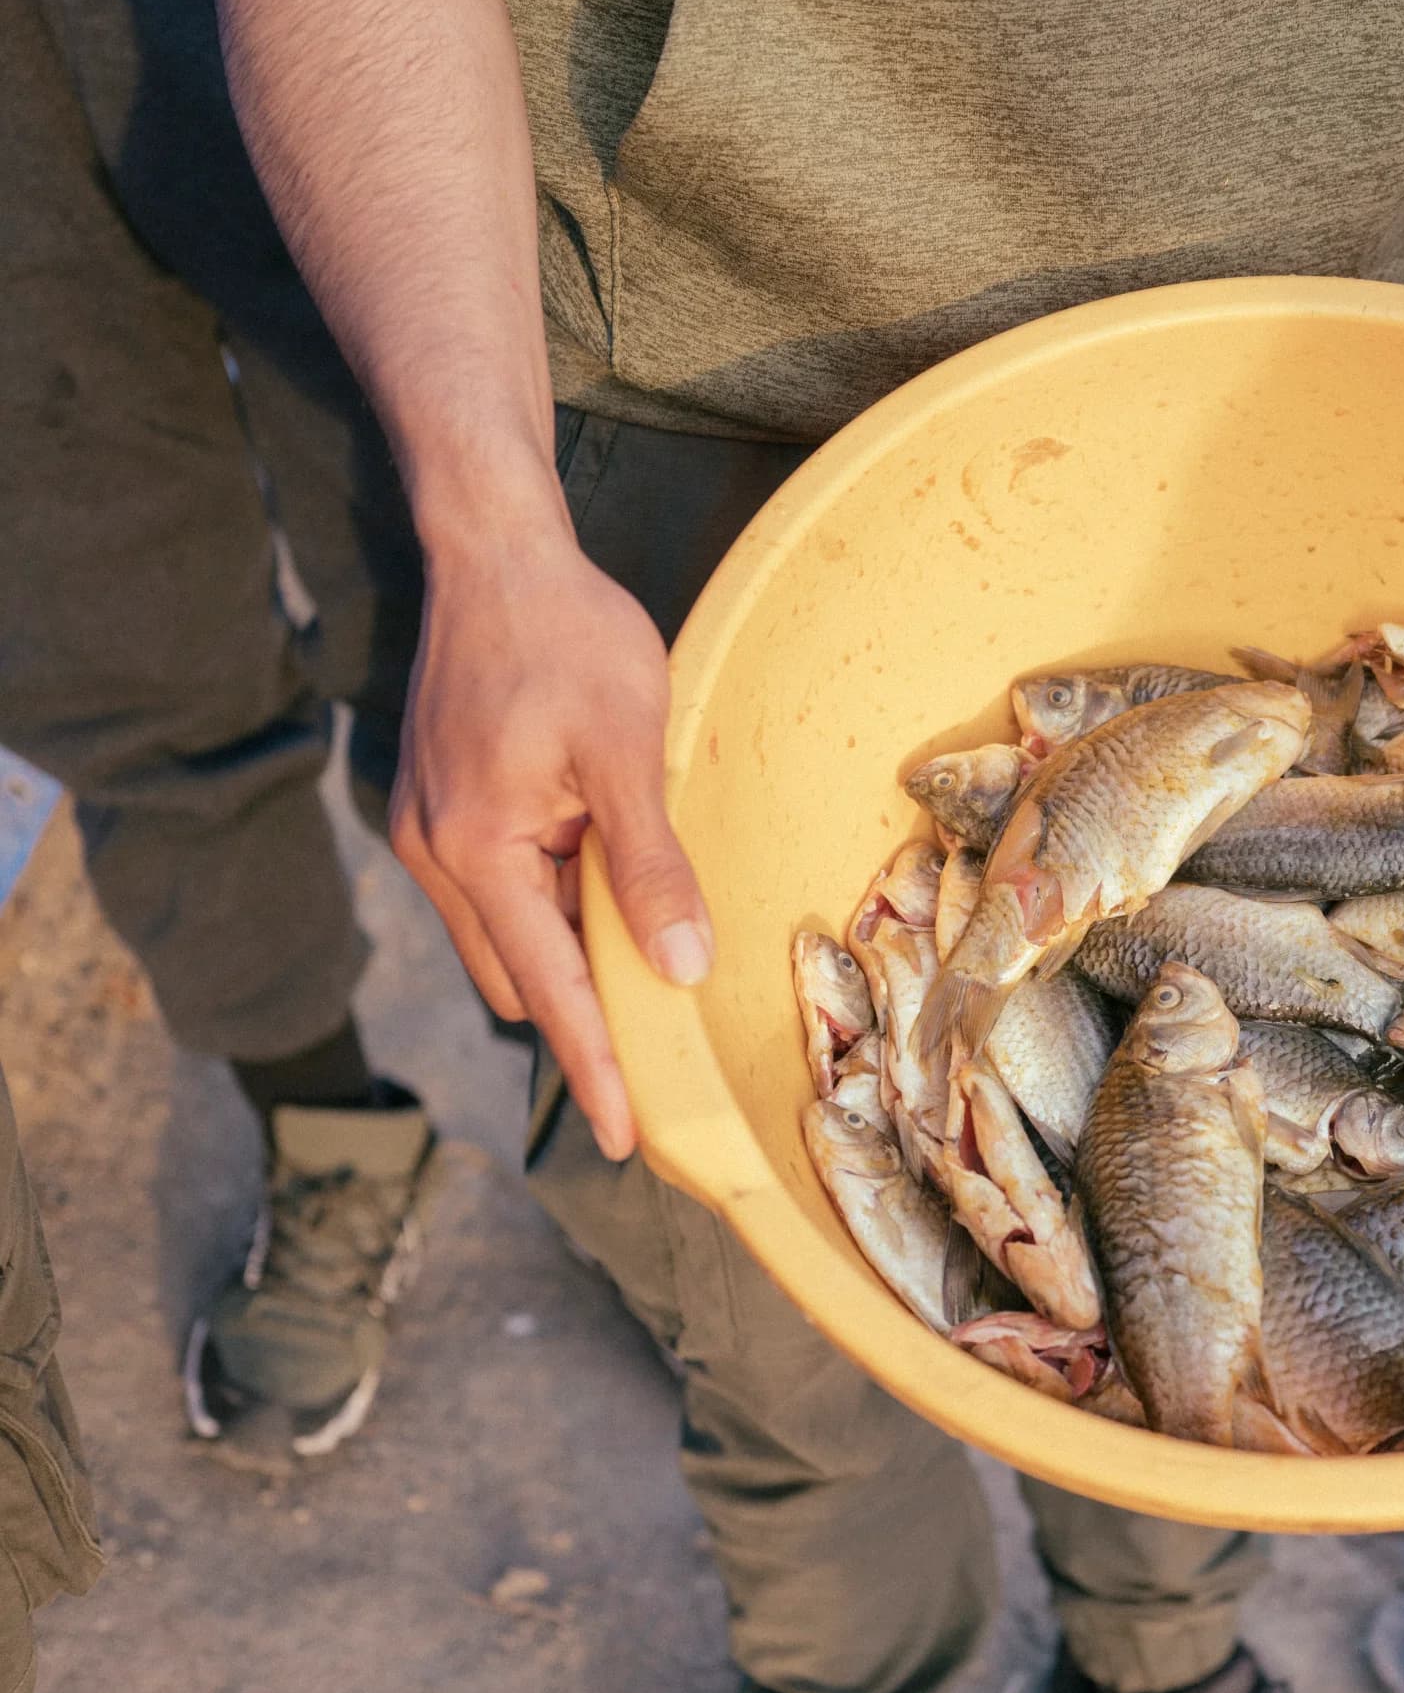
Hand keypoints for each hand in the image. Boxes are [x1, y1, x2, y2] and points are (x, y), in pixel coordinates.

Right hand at [390, 515, 712, 1159]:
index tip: (625, 1139)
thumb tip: (682, 965)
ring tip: (641, 964)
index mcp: (476, 853)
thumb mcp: (626, 752)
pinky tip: (602, 887)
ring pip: (510, 935)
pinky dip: (553, 907)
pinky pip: (503, 889)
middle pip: (519, 978)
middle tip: (658, 1057)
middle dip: (582, 1017)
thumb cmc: (566, 639)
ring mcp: (433, 830)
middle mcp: (436, 855)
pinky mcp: (446, 805)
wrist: (495, 553)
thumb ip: (649, 867)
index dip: (595, 1066)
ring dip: (569, 955)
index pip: (550, 993)